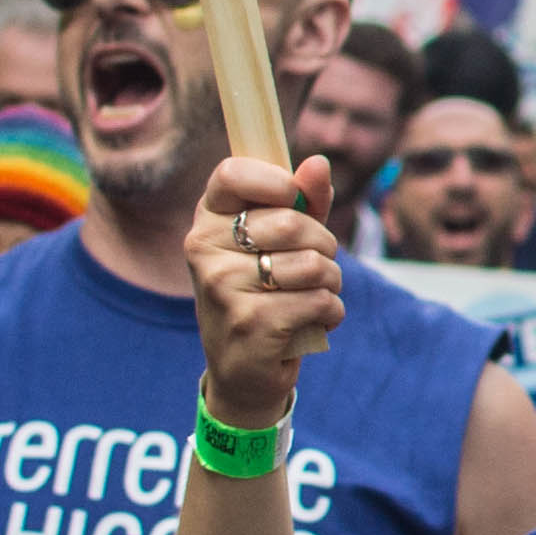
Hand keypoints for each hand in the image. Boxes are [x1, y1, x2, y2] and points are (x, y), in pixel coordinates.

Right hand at [190, 154, 343, 424]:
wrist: (243, 372)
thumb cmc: (267, 295)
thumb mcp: (283, 243)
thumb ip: (303, 202)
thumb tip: (318, 162)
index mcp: (207, 221)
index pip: (233, 173)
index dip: (278, 183)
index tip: (294, 202)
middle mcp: (204, 251)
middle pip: (292, 223)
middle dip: (325, 248)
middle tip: (312, 270)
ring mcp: (224, 288)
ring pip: (314, 265)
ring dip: (331, 284)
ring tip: (309, 299)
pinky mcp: (250, 323)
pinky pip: (321, 301)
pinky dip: (330, 314)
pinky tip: (308, 325)